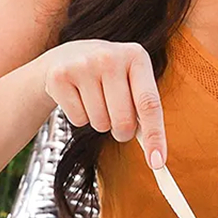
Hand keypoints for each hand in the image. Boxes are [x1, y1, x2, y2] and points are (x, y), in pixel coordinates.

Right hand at [42, 39, 165, 167]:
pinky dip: (81, 118)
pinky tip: (79, 97)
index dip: (155, 135)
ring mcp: (83, 65)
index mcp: (137, 56)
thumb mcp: (132, 80)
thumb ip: (145, 110)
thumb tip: (156, 154)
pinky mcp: (60, 77)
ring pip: (99, 123)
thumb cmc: (111, 76)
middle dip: (123, 131)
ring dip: (101, 122)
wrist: (70, 56)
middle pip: (124, 119)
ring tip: (96, 100)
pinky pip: (78, 120)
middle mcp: (110, 56)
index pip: (150, 103)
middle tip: (119, 123)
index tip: (157, 162)